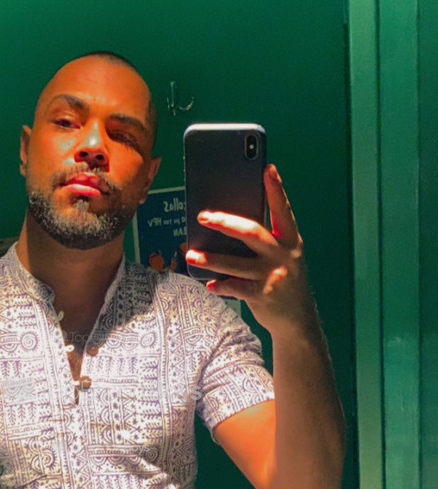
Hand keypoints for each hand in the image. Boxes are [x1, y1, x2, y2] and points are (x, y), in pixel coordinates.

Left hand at [186, 165, 314, 334]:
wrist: (298, 319)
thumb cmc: (283, 279)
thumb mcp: (282, 256)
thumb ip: (264, 241)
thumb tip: (227, 224)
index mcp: (291, 240)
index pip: (282, 210)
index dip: (276, 189)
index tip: (267, 168)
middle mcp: (284, 255)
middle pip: (252, 232)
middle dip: (226, 222)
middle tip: (203, 216)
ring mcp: (274, 276)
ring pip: (236, 263)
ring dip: (211, 259)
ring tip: (191, 254)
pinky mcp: (263, 296)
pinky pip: (235, 287)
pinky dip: (220, 285)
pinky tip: (208, 283)